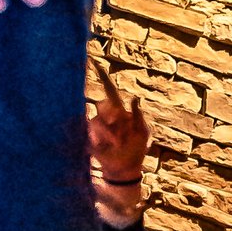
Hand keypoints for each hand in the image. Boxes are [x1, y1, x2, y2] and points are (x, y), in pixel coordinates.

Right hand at [86, 63, 147, 211]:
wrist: (125, 169)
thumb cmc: (136, 150)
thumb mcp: (143, 134)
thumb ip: (139, 116)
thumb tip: (134, 97)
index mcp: (120, 111)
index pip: (109, 89)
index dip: (101, 75)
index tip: (93, 61)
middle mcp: (106, 115)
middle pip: (103, 105)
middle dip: (112, 118)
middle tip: (122, 134)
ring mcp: (96, 126)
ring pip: (97, 121)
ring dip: (109, 133)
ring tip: (117, 145)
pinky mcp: (88, 137)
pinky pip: (90, 133)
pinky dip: (99, 140)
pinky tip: (106, 147)